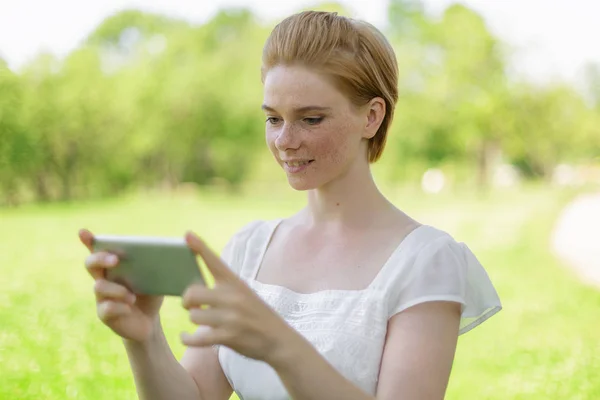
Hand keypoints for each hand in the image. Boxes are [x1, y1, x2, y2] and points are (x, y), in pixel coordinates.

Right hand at [80, 229, 163, 342]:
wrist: (150, 322)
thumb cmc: (150, 293)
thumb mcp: (156, 277)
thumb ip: (155, 264)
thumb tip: (164, 251)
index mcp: (114, 266)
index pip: (98, 250)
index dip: (89, 241)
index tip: (83, 232)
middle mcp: (103, 279)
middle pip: (91, 264)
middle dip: (100, 259)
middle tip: (116, 260)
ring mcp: (101, 297)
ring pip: (99, 287)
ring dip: (117, 289)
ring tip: (132, 296)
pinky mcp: (105, 314)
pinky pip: (106, 308)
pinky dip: (119, 307)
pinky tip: (129, 308)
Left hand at [181, 232, 297, 363]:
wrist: (280, 340)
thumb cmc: (257, 316)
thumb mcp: (245, 295)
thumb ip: (223, 290)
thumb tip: (192, 290)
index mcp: (236, 283)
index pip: (215, 262)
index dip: (199, 248)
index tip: (187, 234)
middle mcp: (233, 297)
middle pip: (193, 292)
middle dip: (187, 301)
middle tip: (191, 305)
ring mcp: (232, 317)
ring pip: (194, 316)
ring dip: (194, 321)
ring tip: (202, 323)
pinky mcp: (229, 336)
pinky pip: (197, 338)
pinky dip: (187, 339)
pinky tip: (186, 337)